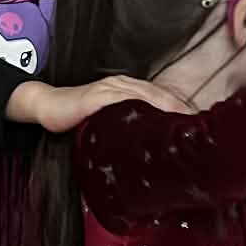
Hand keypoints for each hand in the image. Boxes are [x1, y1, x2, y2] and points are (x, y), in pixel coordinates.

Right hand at [19, 75, 194, 133]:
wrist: (46, 106)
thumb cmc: (76, 118)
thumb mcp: (107, 125)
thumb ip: (125, 135)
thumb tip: (144, 160)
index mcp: (129, 91)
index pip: (163, 100)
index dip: (181, 113)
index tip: (198, 129)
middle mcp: (124, 86)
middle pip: (163, 97)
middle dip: (182, 112)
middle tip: (199, 132)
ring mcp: (112, 88)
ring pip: (149, 96)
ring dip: (169, 109)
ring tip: (186, 125)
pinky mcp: (98, 96)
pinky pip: (126, 99)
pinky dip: (143, 106)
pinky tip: (156, 118)